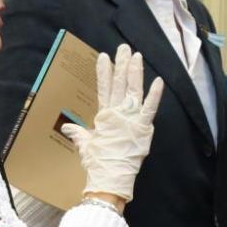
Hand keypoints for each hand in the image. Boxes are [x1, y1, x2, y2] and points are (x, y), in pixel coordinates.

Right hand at [62, 44, 162, 202]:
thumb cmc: (97, 163)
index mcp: (105, 116)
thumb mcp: (85, 145)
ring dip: (134, 72)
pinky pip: (150, 108)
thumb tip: (67, 127)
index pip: (104, 89)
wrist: (108, 178)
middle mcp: (117, 113)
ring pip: (133, 90)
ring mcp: (130, 119)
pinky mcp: (142, 128)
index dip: (104, 72)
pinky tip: (159, 81)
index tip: (104, 57)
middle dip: (121, 64)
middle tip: (123, 48)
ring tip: (136, 55)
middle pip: (119, 84)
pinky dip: (155, 95)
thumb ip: (78, 133)